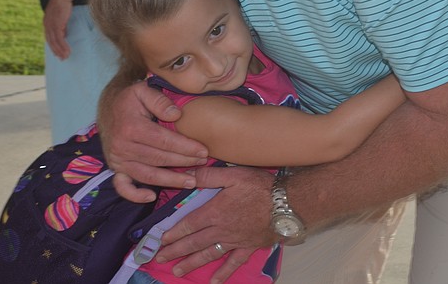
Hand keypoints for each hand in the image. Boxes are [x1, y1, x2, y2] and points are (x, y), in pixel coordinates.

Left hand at [43, 0, 72, 58]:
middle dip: (56, 51)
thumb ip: (62, 26)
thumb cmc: (64, 4)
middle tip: (62, 59)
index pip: (49, 37)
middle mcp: (47, 25)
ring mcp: (50, 25)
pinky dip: (63, 46)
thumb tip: (64, 35)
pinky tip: (67, 51)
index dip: (53, 46)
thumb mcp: (61, 16)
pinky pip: (59, 39)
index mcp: (47, 23)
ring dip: (60, 51)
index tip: (58, 53)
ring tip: (66, 57)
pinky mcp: (56, 25)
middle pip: (50, 41)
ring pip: (54, 42)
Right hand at [99, 80, 208, 201]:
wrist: (108, 106)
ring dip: (170, 181)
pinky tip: (151, 196)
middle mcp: (122, 146)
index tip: (203, 150)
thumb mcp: (143, 90)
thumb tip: (176, 115)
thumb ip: (159, 101)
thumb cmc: (130, 98)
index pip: (164, 141)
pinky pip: (123, 187)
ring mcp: (118, 159)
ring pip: (148, 175)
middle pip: (159, 159)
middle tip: (203, 163)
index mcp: (130, 127)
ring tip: (191, 181)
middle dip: (184, 162)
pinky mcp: (115, 168)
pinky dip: (136, 195)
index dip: (185, 147)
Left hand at [157, 166, 276, 281]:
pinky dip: (223, 273)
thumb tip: (188, 174)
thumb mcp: (233, 174)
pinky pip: (233, 262)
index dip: (173, 233)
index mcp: (215, 211)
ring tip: (177, 272)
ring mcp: (234, 240)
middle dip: (175, 251)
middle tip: (160, 259)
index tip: (161, 240)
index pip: (188, 224)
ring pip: (208, 254)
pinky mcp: (248, 247)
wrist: (287, 204)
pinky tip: (214, 282)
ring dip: (191, 263)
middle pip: (193, 242)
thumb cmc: (261, 187)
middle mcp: (221, 229)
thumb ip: (209, 175)